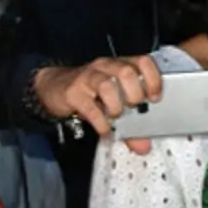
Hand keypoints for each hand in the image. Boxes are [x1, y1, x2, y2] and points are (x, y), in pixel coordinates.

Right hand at [33, 55, 162, 153]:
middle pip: (126, 72)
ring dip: (116, 106)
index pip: (142, 62)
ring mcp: (87, 77)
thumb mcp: (112, 103)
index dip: (153, 79)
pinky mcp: (73, 92)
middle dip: (134, 94)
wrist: (54, 88)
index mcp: (119, 65)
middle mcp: (105, 67)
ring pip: (106, 85)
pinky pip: (90, 107)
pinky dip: (101, 123)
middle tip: (133, 108)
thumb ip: (131, 123)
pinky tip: (105, 130)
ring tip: (116, 116)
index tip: (154, 99)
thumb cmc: (89, 94)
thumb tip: (143, 146)